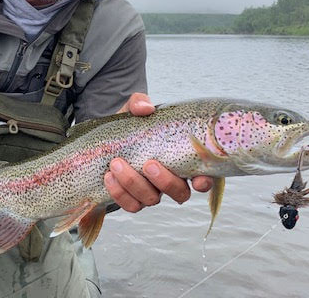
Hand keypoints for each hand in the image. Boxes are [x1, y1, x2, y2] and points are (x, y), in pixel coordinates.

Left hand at [104, 92, 213, 211]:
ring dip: (134, 183)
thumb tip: (146, 108)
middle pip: (180, 193)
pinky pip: (131, 206)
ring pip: (152, 200)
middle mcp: (171, 180)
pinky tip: (108, 177)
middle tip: (148, 164)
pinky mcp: (133, 200)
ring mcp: (152, 192)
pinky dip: (119, 193)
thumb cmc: (129, 125)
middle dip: (165, 181)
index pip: (203, 176)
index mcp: (181, 159)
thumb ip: (140, 103)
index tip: (197, 179)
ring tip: (116, 164)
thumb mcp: (133, 110)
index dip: (205, 181)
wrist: (104, 140)